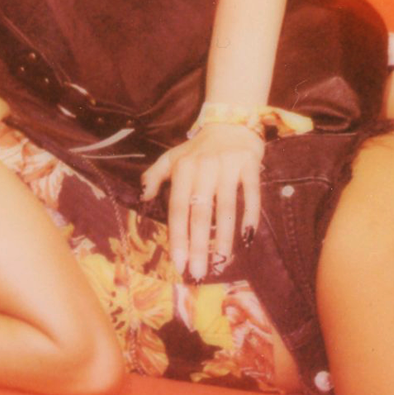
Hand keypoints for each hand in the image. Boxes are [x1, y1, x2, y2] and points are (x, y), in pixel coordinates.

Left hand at [141, 123, 263, 280]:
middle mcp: (204, 169)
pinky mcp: (249, 165)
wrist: (230, 122)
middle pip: (200, 213)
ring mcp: (228, 166)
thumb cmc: (198, 148)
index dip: (178, 237)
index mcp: (183, 170)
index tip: (179, 263)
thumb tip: (142, 196)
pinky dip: (250, 215)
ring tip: (221, 262)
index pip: (178, 209)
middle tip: (199, 272)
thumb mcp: (171, 158)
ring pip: (226, 207)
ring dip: (224, 237)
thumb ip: (154, 176)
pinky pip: (251, 194)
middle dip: (199, 245)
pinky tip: (247, 237)